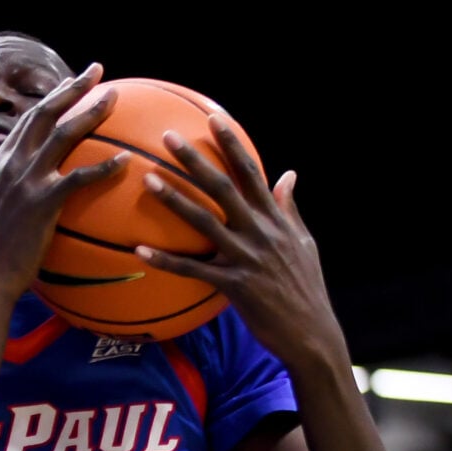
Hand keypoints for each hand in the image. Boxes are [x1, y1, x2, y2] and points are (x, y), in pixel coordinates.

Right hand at [0, 64, 125, 299]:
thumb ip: (3, 191)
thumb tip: (20, 187)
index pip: (27, 121)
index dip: (51, 98)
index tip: (71, 84)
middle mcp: (9, 165)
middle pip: (44, 114)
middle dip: (72, 88)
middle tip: (97, 71)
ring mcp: (24, 182)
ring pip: (63, 134)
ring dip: (91, 112)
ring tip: (114, 98)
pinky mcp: (41, 203)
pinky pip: (80, 177)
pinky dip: (105, 166)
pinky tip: (127, 161)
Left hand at [135, 117, 344, 370]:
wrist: (312, 333)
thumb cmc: (305, 287)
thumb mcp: (304, 242)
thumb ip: (289, 207)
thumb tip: (288, 173)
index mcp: (275, 219)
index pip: (251, 172)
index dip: (232, 143)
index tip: (214, 117)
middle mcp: (260, 232)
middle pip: (223, 188)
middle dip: (195, 160)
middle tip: (167, 137)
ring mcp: (247, 258)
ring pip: (204, 222)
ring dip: (174, 200)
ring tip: (147, 181)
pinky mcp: (234, 286)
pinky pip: (193, 271)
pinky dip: (166, 261)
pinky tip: (140, 251)